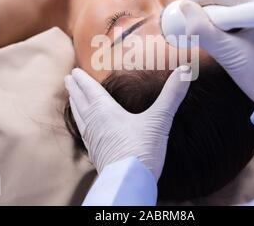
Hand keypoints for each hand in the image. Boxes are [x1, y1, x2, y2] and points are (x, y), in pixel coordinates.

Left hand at [64, 65, 191, 179]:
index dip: (82, 80)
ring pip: (80, 117)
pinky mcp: (96, 154)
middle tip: (68, 79)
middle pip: (80, 102)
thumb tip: (186, 70)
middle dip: (74, 89)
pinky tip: (85, 128)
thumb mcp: (159, 120)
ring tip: (72, 99)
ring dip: (75, 105)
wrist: (129, 183)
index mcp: (105, 112)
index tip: (73, 71)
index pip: (90, 91)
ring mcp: (93, 140)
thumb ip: (171, 95)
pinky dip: (81, 124)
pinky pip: (84, 133)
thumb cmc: (142, 151)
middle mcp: (95, 124)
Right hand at [181, 0, 253, 101]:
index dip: (200, 0)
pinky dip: (235, 26)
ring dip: (222, 19)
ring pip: (241, 9)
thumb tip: (186, 8)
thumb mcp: (228, 55)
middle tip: (193, 23)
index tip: (184, 10)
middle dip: (210, 11)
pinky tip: (226, 38)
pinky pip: (251, 19)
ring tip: (208, 34)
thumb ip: (203, 30)